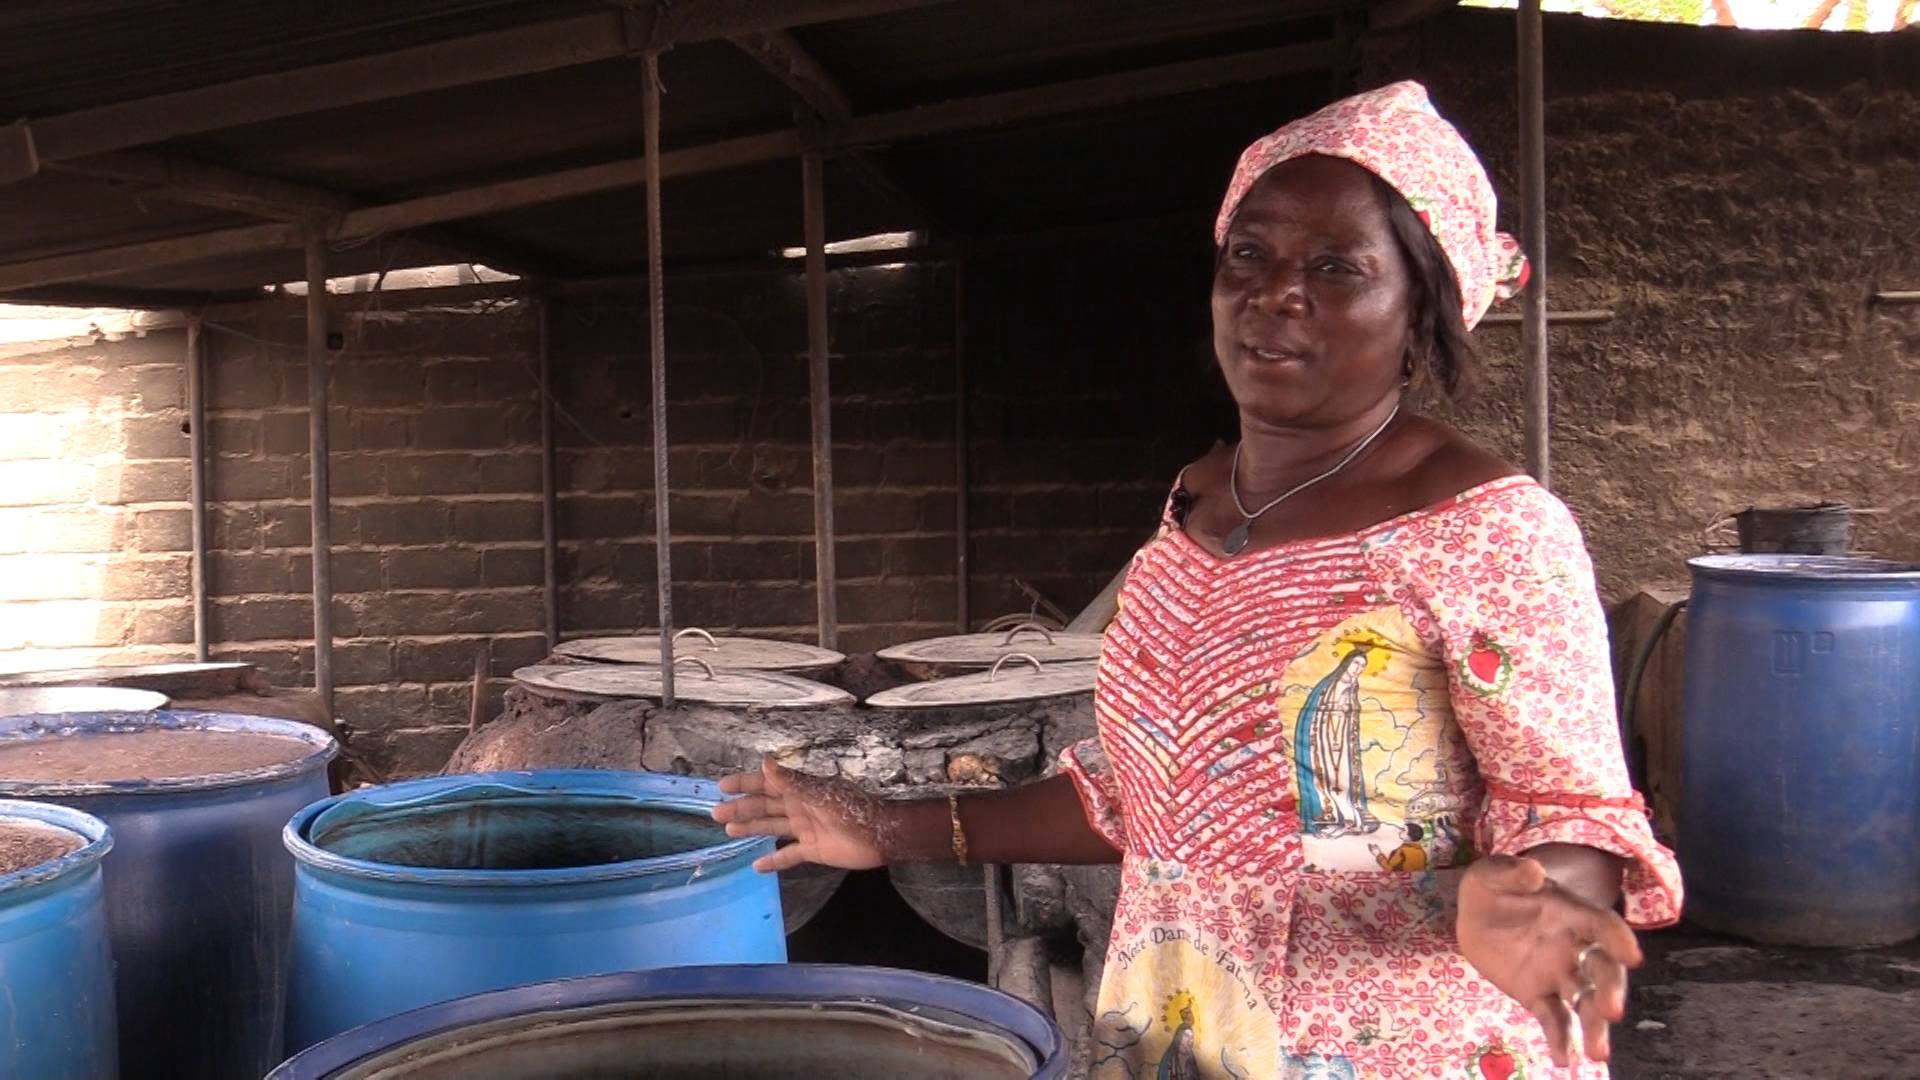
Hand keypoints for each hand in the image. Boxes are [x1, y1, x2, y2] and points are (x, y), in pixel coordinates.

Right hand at [712, 760, 892, 872]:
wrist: (880, 835)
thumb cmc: (851, 810)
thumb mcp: (818, 794)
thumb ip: (790, 781)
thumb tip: (764, 762)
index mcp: (801, 790)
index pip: (767, 785)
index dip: (745, 784)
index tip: (722, 786)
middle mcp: (800, 808)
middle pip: (765, 807)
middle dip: (742, 809)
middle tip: (715, 814)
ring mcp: (805, 829)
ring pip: (772, 828)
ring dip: (751, 828)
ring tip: (728, 831)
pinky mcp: (813, 850)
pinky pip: (788, 855)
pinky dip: (773, 861)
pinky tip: (756, 866)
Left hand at [1456, 855, 1642, 1067]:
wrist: (1473, 916)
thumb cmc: (1492, 888)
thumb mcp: (1491, 873)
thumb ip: (1510, 872)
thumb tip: (1534, 872)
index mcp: (1571, 913)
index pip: (1602, 925)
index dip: (1619, 938)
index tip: (1632, 955)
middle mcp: (1574, 947)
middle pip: (1602, 970)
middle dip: (1610, 989)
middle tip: (1612, 1010)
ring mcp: (1559, 974)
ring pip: (1585, 1002)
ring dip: (1594, 1025)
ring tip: (1598, 1053)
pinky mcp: (1539, 996)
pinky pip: (1554, 1019)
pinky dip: (1560, 1039)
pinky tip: (1563, 1060)